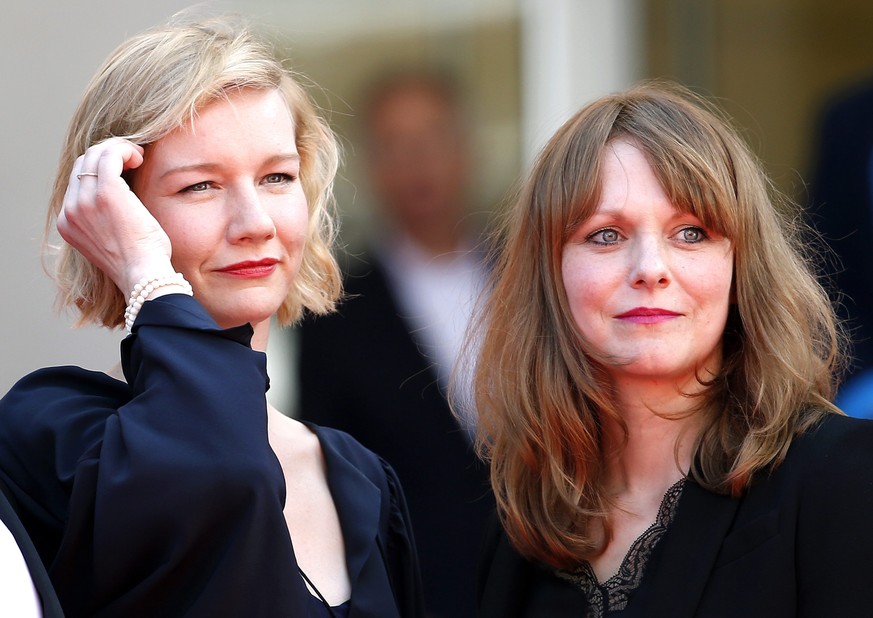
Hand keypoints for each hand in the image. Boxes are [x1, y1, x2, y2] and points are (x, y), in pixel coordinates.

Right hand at [58, 138, 174, 294]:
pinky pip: (110, 156)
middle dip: (107, 154)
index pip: (77, 180)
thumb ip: (103, 221)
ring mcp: (85, 201)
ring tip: (138, 157)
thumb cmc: (138, 262)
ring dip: (118, 149)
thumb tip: (120, 200)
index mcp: (69, 223)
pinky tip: (139, 158)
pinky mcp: (107, 193)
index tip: (124, 169)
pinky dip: (124, 150)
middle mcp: (71, 211)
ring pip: (94, 155)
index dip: (99, 168)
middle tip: (133, 159)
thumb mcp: (110, 241)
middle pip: (82, 164)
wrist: (143, 276)